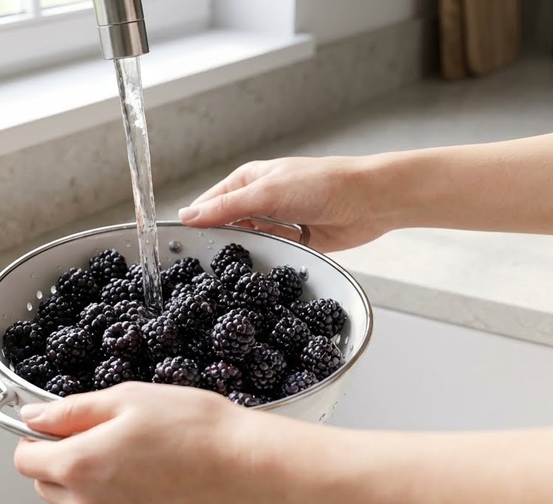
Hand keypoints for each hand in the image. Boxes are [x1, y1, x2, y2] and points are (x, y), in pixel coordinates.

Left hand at [13, 382, 268, 503]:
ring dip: (91, 483)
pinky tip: (152, 478)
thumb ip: (71, 410)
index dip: (37, 438)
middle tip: (104, 435)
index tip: (55, 427)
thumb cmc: (198, 430)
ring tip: (136, 455)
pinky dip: (119, 502)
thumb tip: (35, 417)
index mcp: (80, 465)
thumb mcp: (127, 399)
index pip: (25, 460)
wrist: (249, 470)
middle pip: (48, 485)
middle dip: (63, 460)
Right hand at [177, 156, 395, 251]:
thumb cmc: (321, 184)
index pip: (210, 203)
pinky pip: (273, 256)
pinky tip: (263, 272)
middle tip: (207, 268)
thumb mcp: (266, 193)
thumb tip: (188, 216)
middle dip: (221, 244)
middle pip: (228, 227)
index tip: (182, 247)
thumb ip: (226, 208)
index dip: (196, 223)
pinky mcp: (295, 243)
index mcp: (248, 180)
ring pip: (250, 244)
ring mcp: (278, 223)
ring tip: (235, 273)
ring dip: (247, 254)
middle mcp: (260, 201)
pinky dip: (269, 262)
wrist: (369, 201)